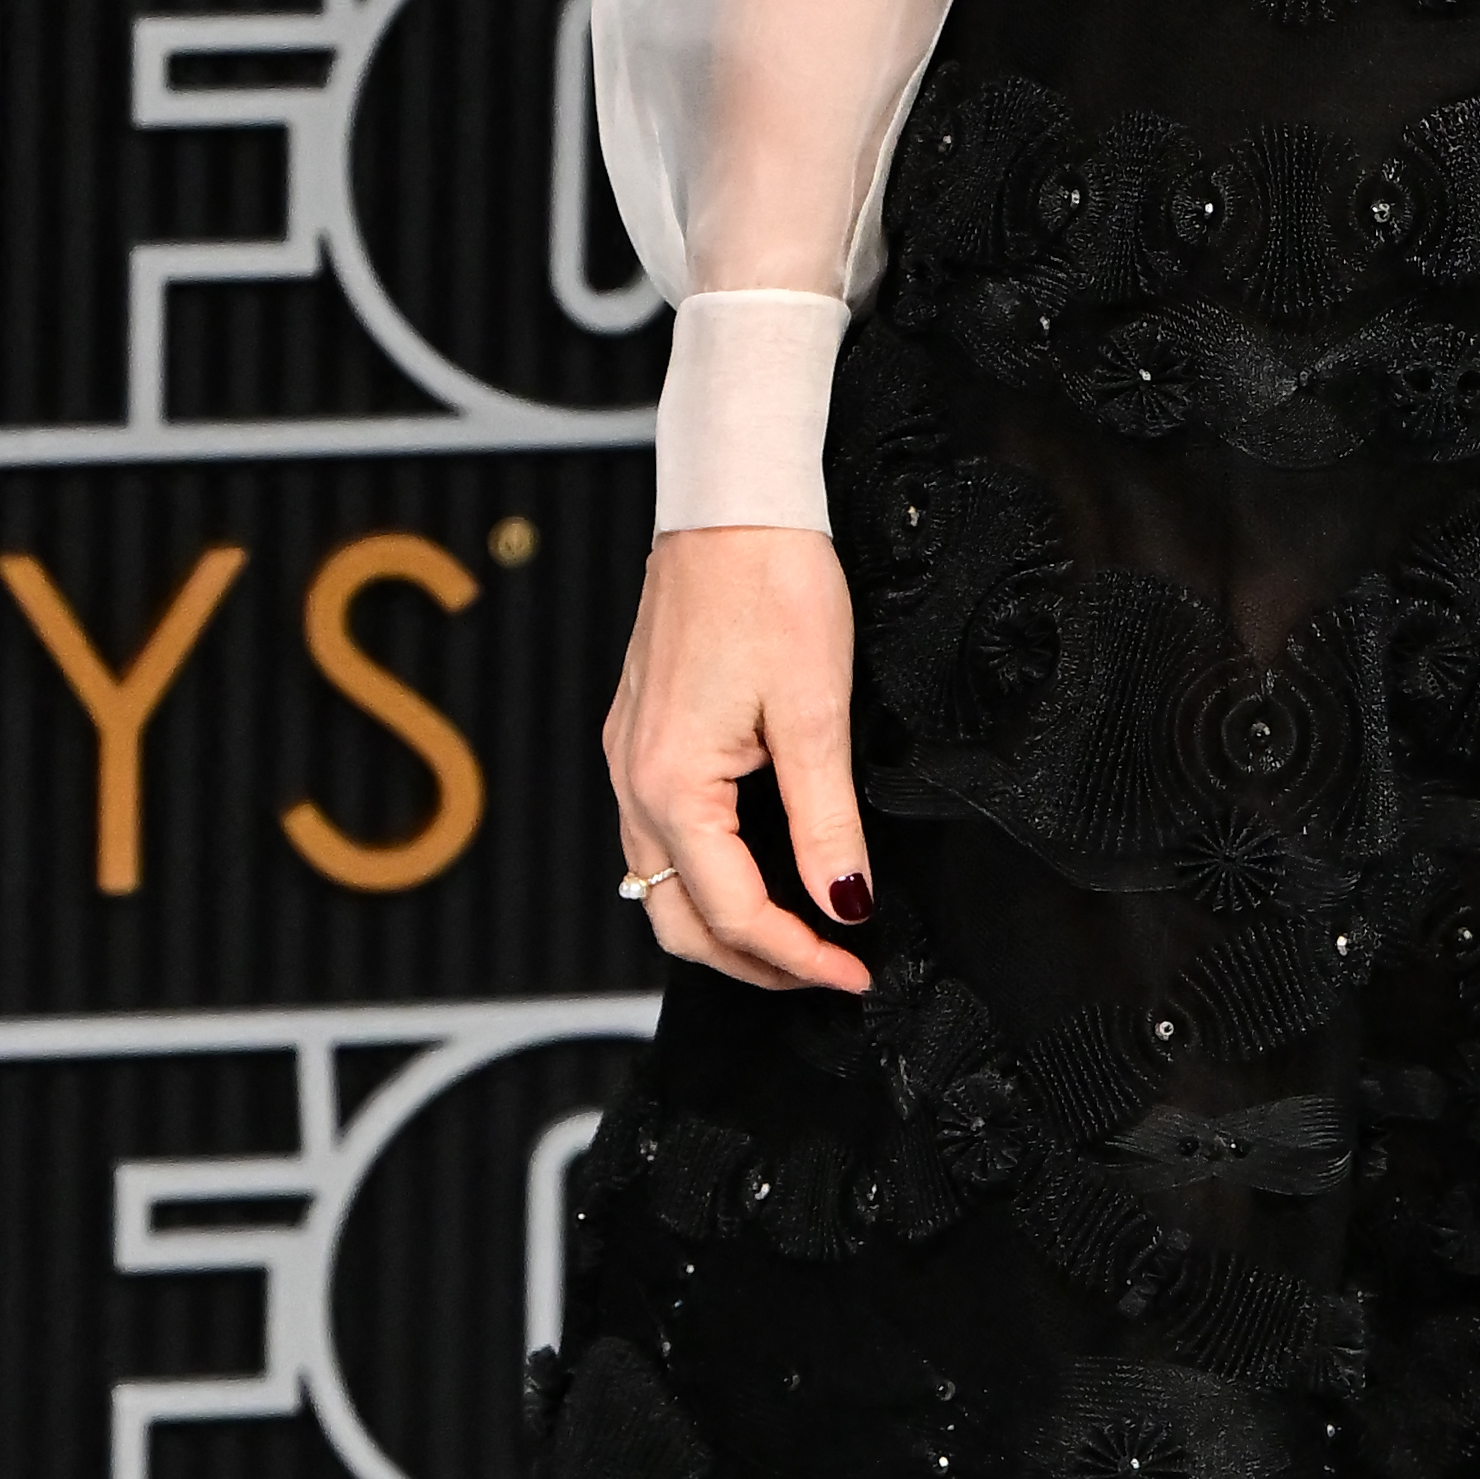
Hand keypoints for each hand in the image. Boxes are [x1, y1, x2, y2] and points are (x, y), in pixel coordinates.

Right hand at [606, 524, 869, 995]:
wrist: (730, 505)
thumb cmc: (771, 587)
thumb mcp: (816, 713)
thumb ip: (826, 822)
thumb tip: (843, 903)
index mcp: (670, 783)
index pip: (731, 912)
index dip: (797, 957)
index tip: (852, 972)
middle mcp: (632, 779)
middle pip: (677, 920)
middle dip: (751, 962)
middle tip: (825, 972)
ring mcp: (627, 757)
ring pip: (661, 885)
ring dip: (724, 924)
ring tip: (797, 935)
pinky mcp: (638, 735)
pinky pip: (657, 837)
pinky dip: (704, 876)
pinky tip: (754, 870)